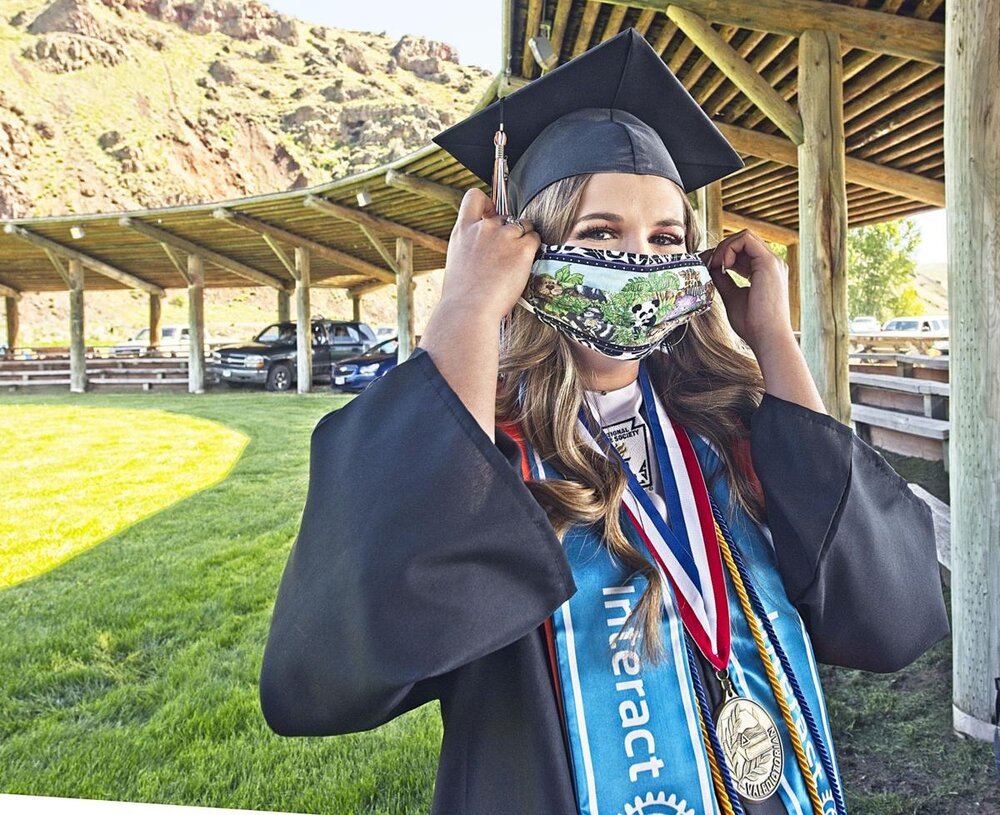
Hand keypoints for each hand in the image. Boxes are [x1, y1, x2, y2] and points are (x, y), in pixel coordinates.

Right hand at [439, 189, 540, 321]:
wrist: (468, 311)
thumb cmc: (462, 297)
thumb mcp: (458, 262)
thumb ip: (472, 248)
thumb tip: (486, 250)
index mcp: (463, 231)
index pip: (474, 197)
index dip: (487, 203)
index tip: (491, 214)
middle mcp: (484, 228)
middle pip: (505, 218)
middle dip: (509, 232)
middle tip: (507, 258)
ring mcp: (504, 236)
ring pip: (524, 226)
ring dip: (524, 239)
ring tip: (517, 263)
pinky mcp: (523, 249)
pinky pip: (535, 239)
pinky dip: (534, 249)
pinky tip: (526, 265)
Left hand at [698, 230, 794, 355]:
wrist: (767, 337)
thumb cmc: (752, 324)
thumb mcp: (732, 297)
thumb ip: (723, 280)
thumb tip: (710, 267)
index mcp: (765, 271)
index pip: (743, 251)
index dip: (723, 255)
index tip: (709, 268)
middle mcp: (771, 264)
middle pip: (743, 240)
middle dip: (721, 249)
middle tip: (708, 265)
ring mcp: (772, 261)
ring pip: (744, 236)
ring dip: (723, 248)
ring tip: (714, 266)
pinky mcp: (768, 263)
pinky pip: (745, 239)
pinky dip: (728, 248)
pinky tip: (722, 266)